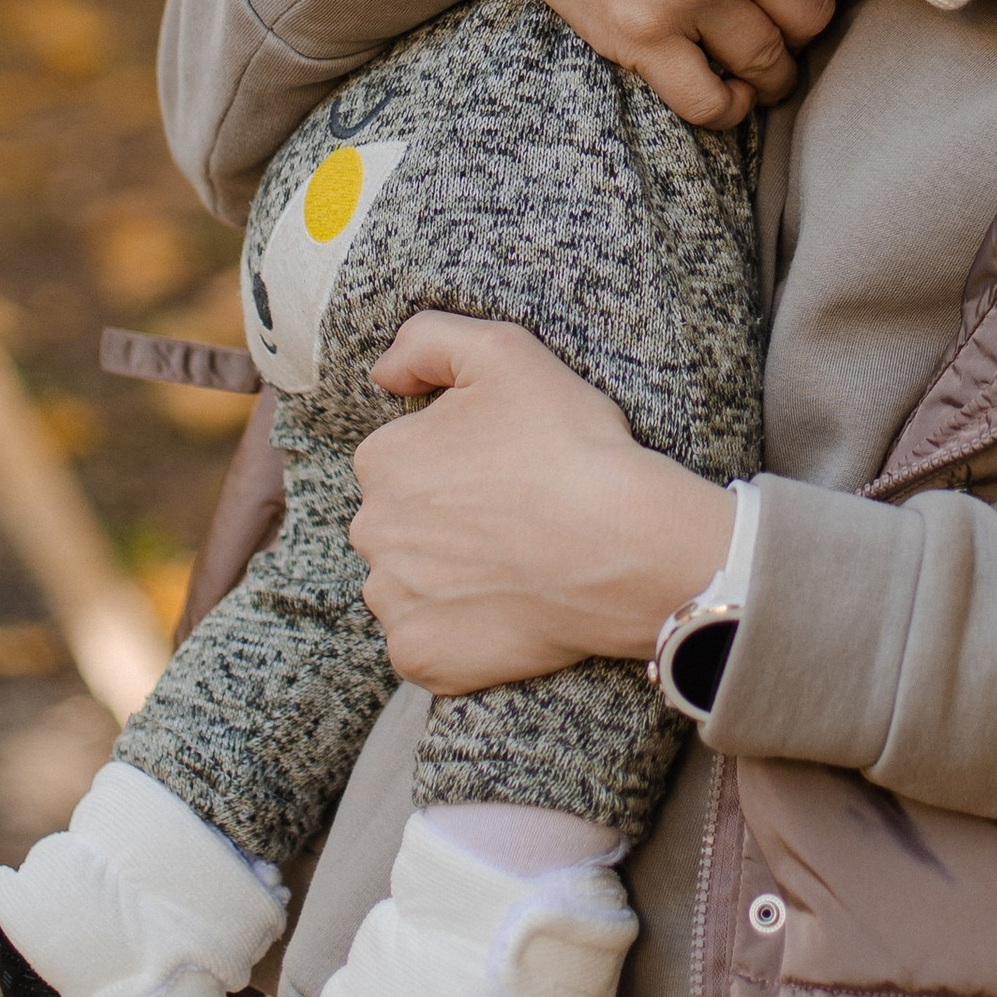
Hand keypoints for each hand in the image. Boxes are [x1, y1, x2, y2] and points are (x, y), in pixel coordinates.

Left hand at [350, 313, 735, 694]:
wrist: (625, 544)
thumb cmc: (569, 444)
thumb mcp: (504, 350)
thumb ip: (427, 339)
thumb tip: (383, 372)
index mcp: (381, 459)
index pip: (403, 458)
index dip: (457, 459)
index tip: (505, 467)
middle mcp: (371, 532)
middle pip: (400, 523)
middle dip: (442, 520)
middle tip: (514, 516)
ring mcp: (394, 601)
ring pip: (408, 584)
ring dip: (444, 577)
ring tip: (513, 565)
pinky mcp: (421, 657)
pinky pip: (424, 644)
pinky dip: (456, 634)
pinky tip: (504, 609)